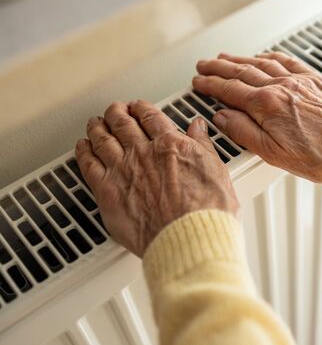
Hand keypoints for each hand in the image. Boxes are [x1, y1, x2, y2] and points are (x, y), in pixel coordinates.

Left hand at [75, 101, 238, 256]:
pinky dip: (83, 152)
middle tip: (115, 110)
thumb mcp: (216, 170)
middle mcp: (143, 153)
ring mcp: (122, 171)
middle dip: (117, 112)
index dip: (141, 108)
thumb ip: (202, 145)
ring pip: (102, 139)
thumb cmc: (207, 211)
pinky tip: (83, 148)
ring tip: (95, 123)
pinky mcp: (107, 192)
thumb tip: (198, 129)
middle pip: (122, 123)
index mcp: (170, 144)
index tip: (138, 107)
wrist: (190, 237)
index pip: (150, 117)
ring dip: (97, 127)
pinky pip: (88, 164)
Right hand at [193, 52, 321, 182]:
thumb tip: (222, 118)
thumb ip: (245, 133)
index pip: (230, 91)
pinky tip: (264, 56)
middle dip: (219, 68)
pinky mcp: (314, 80)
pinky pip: (287, 61)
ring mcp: (298, 81)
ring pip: (262, 64)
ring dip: (240, 60)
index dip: (211, 86)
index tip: (199, 83)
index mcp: (267, 106)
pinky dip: (270, 56)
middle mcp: (281, 88)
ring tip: (225, 57)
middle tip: (203, 66)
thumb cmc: (321, 155)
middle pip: (242, 73)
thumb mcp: (274, 154)